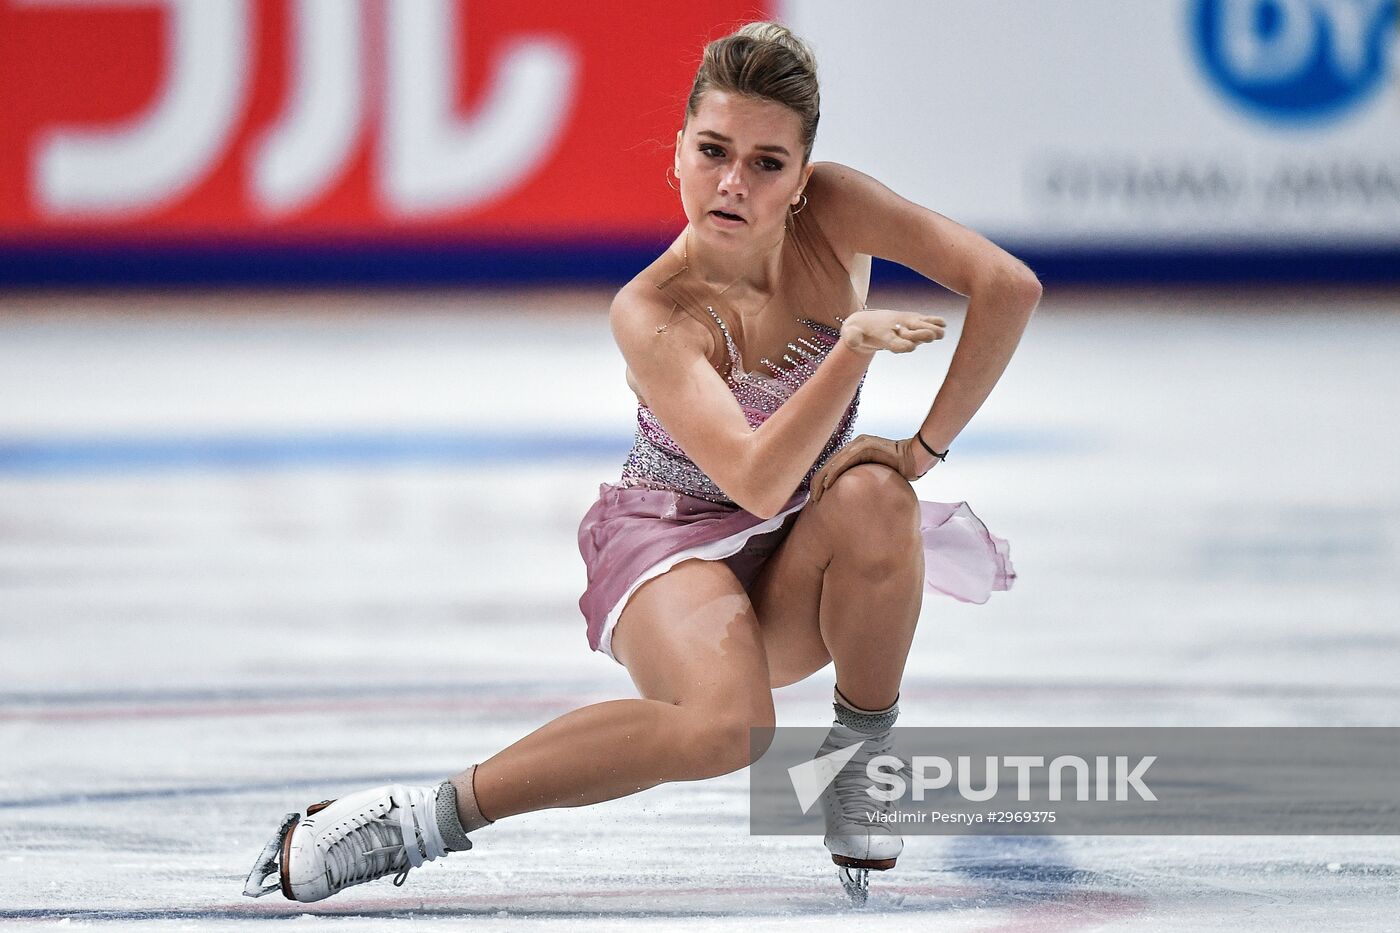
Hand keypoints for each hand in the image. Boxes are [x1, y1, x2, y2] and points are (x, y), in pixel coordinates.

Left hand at [809, 433, 935, 502]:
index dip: (821, 481)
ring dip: (823, 480)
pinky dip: (834, 473)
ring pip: (833, 463)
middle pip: (828, 464)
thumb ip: (863, 480)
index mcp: (854, 451)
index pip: (832, 466)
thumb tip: (855, 498)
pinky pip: (845, 461)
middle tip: (811, 499)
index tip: (816, 498)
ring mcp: (859, 444)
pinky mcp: (865, 446)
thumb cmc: (899, 470)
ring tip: (816, 495)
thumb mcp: (876, 476)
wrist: (915, 459)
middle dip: (817, 482)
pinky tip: (828, 485)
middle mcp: (854, 445)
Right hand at [840, 309, 945, 354]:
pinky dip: (933, 322)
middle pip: (912, 339)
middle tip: (931, 335)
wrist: (865, 329)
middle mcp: (899, 338)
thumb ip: (852, 337)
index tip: (910, 346)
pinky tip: (943, 322)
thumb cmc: (856, 332)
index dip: (903, 346)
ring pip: (921, 332)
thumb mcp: (850, 334)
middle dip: (921, 336)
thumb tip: (852, 340)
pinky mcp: (911, 322)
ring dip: (931, 331)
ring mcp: (907, 330)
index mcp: (885, 341)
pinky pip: (924, 322)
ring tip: (941, 331)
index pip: (896, 346)